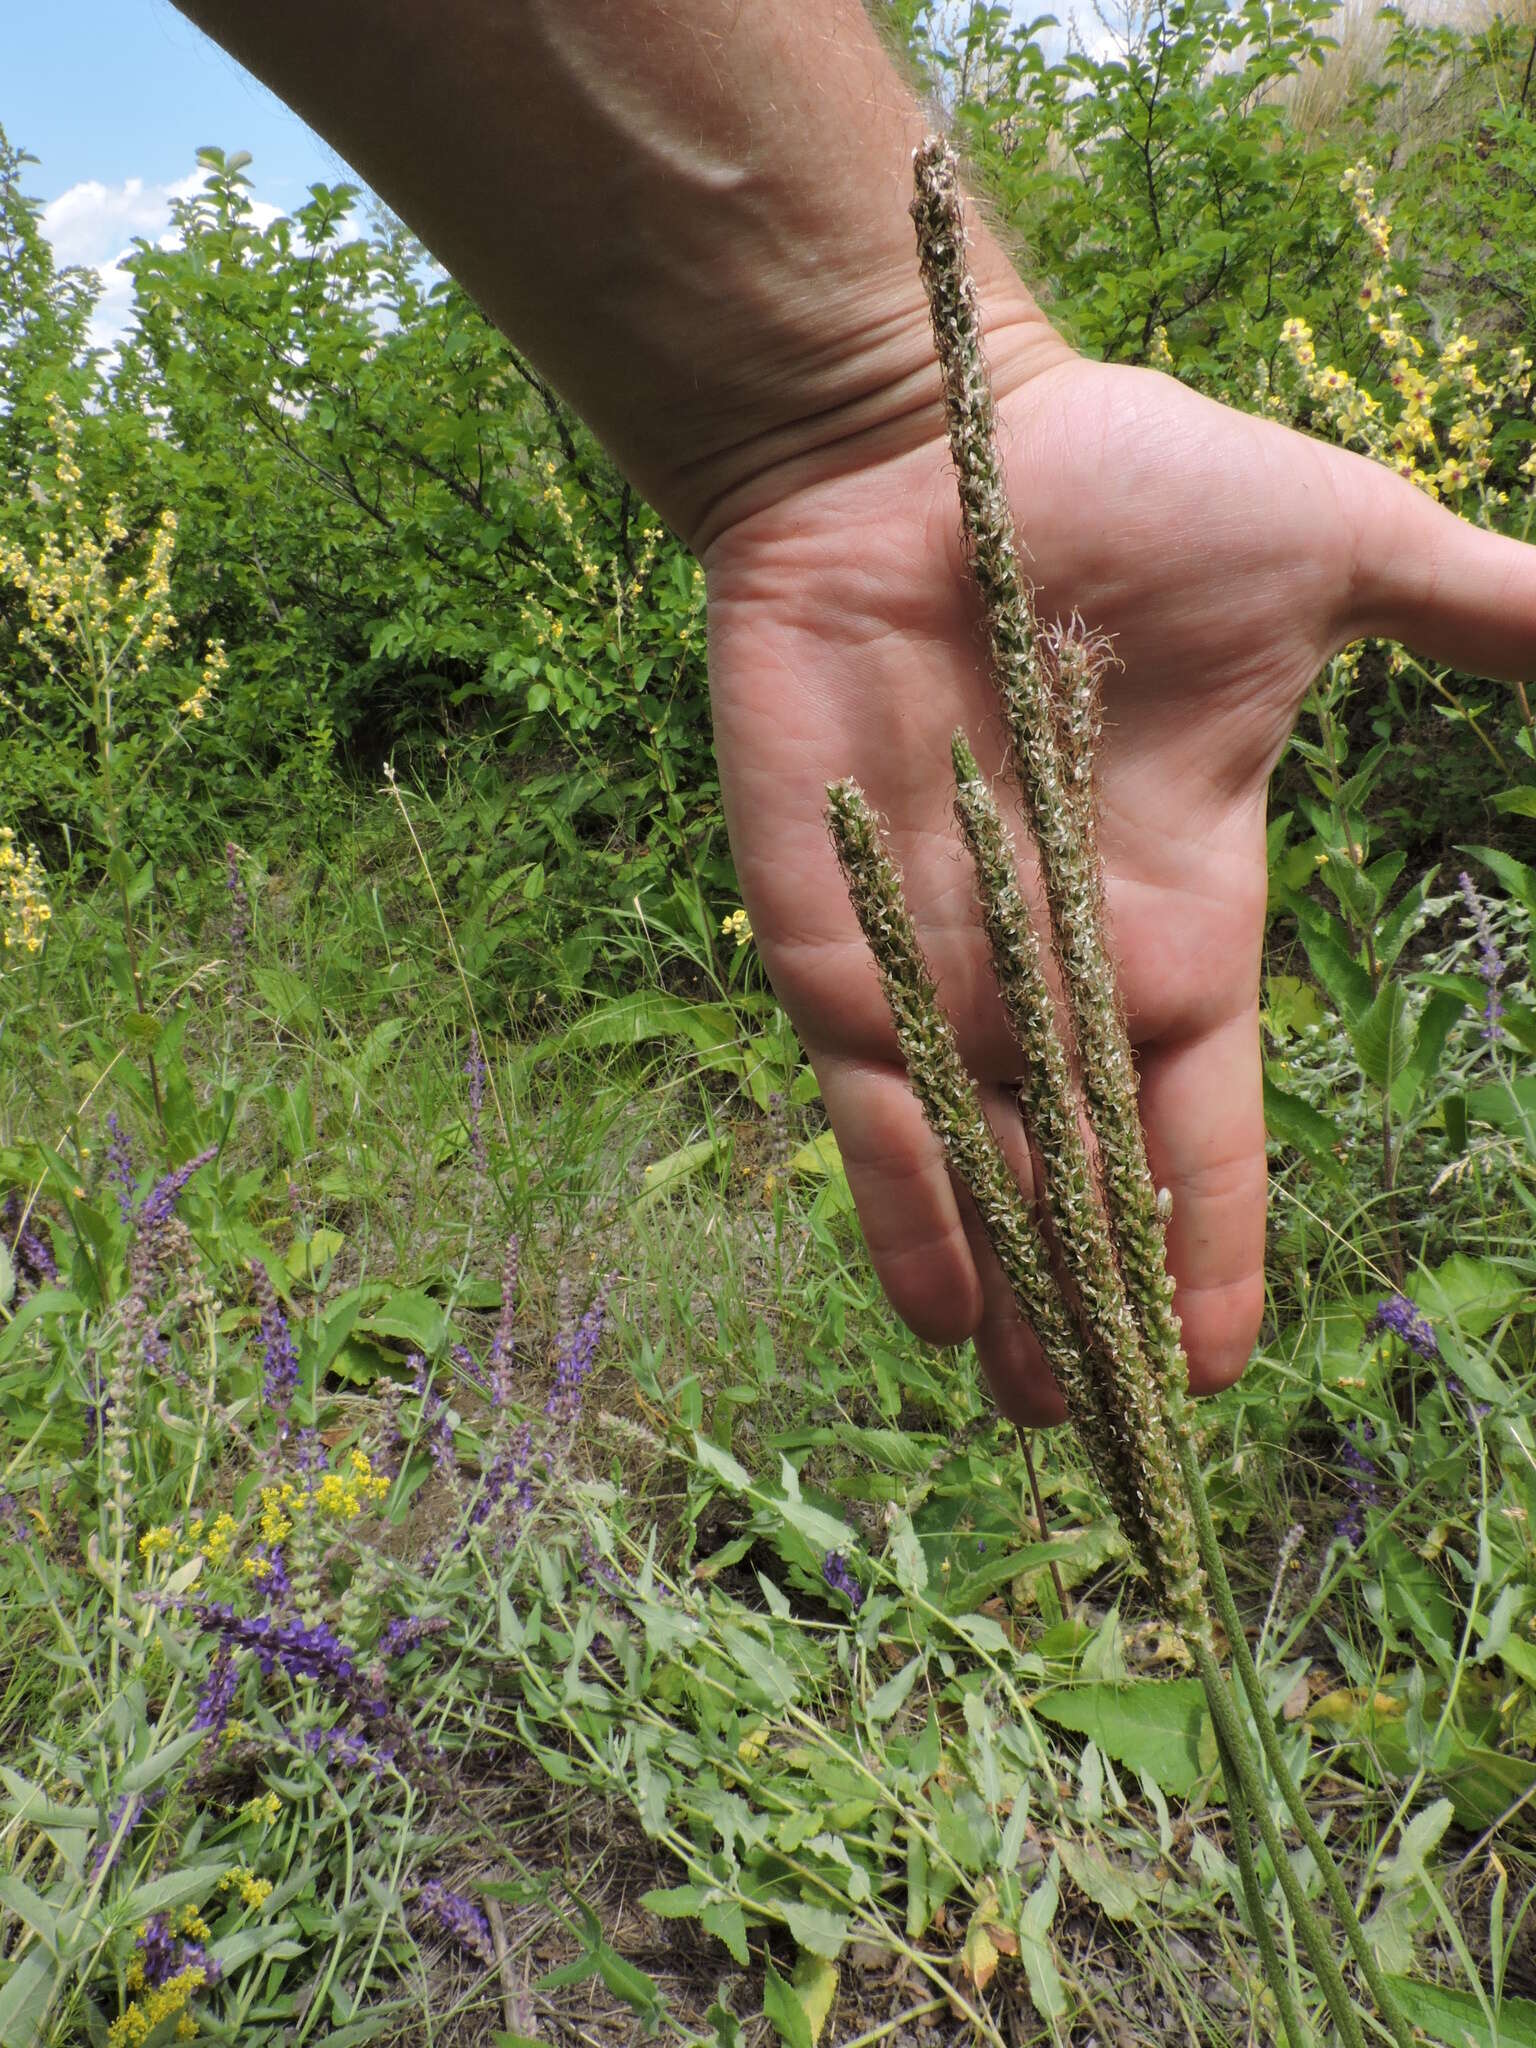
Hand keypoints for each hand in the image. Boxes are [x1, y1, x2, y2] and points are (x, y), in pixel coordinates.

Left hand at [703, 339, 1535, 1423]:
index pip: (1207, 1111)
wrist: (913, 433)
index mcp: (1181, 907)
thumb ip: (1482, 616)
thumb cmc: (1118, 481)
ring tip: (1043, 1415)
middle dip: (1109, 1301)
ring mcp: (941, 961)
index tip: (1235, 1356)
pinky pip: (870, 1104)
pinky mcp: (832, 938)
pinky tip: (943, 1311)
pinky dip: (905, 1203)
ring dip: (1016, 1291)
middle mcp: (1061, 963)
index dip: (1224, 1229)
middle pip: (1092, 1175)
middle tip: (1121, 1436)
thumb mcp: (1337, 550)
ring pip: (985, 1170)